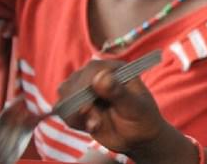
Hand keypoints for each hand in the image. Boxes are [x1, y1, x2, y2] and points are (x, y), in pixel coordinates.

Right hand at [57, 59, 179, 158]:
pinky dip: (74, 121)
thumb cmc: (142, 118)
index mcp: (115, 69)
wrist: (138, 137)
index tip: (88, 108)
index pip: (91, 70)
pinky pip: (63, 110)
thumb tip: (100, 77)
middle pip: (72, 84)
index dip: (84, 88)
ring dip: (76, 115)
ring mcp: (85, 89)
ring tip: (96, 124)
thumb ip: (118, 92)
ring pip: (64, 97)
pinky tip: (91, 126)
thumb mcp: (135, 107)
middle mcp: (97, 74)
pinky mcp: (77, 103)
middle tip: (96, 122)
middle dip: (79, 106)